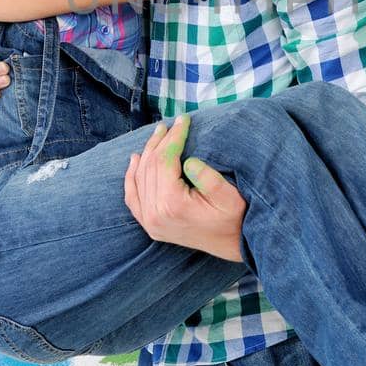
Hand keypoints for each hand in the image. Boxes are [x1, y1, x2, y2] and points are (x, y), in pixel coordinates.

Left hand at [123, 115, 246, 262]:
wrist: (233, 245)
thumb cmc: (234, 219)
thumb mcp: (229, 197)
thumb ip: (208, 178)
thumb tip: (187, 160)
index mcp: (172, 205)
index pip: (165, 160)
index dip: (174, 137)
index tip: (184, 120)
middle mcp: (155, 214)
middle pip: (150, 166)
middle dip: (161, 141)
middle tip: (172, 123)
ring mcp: (150, 222)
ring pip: (140, 178)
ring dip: (147, 153)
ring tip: (158, 134)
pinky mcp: (150, 225)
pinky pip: (133, 197)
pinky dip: (131, 177)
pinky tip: (135, 160)